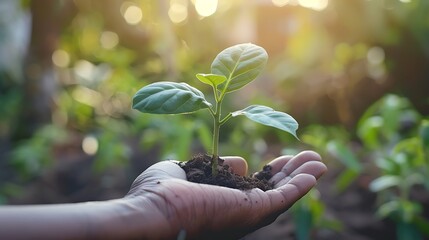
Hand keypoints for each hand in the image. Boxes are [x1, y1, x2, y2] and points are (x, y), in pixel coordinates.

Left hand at [125, 151, 326, 239]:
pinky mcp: (253, 211)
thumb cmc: (159, 193)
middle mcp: (237, 210)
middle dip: (292, 173)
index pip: (253, 188)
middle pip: (273, 191)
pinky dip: (301, 186)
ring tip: (320, 162)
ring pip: (283, 195)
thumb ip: (217, 164)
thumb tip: (242, 162)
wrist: (152, 210)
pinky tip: (315, 173)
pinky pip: (283, 198)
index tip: (280, 159)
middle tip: (311, 157)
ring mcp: (246, 212)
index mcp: (222, 201)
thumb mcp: (191, 169)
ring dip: (303, 178)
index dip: (269, 173)